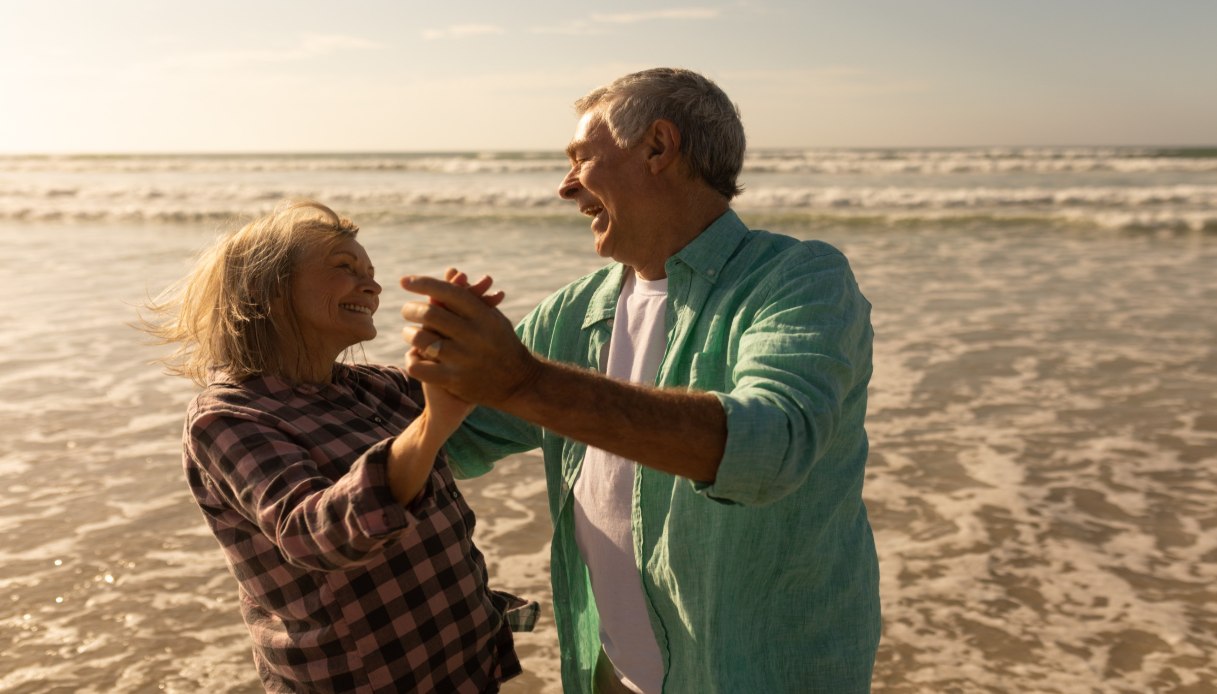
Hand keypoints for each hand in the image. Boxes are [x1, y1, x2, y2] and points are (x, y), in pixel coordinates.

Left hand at [403, 269, 504, 430]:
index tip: (405, 282)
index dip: (423, 283)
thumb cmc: (501, 343)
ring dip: (409, 334)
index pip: (448, 291)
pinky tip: (414, 356)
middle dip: (411, 309)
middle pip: (430, 313)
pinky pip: (420, 367)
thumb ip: (471, 296)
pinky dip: (412, 360)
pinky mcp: (455, 380)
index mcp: (484, 315)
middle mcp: (475, 335)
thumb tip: (450, 272)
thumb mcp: (492, 317)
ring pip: (421, 340)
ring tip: (409, 333)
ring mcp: (464, 359)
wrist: (520, 383)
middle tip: (407, 310)